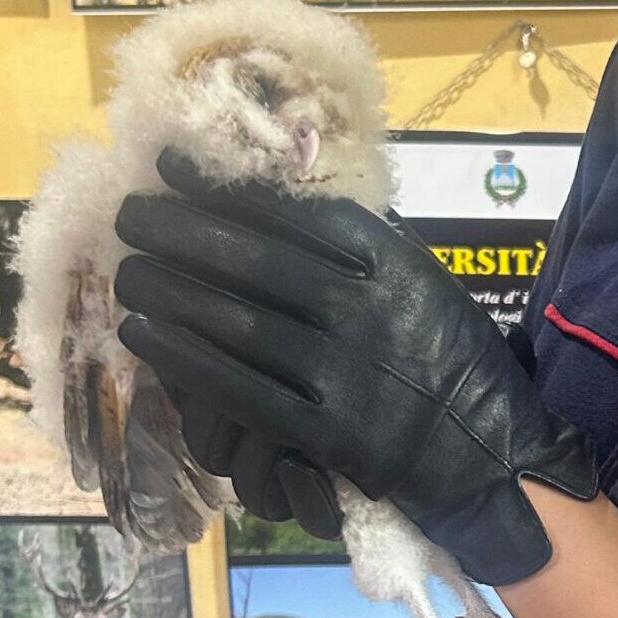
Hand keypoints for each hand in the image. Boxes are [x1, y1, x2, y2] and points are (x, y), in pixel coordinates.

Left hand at [113, 150, 597, 583]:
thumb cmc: (451, 360)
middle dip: (179, 233)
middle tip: (130, 216)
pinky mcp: (328, 431)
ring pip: (236, 322)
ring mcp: (346, 373)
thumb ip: (365, 249)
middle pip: (253, 260)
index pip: (295, 212)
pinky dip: (186, 358)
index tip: (174, 168)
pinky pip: (241, 389)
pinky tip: (146, 334)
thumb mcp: (424, 284)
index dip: (224, 187)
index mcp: (394, 265)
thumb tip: (284, 201)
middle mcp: (367, 310)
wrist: (489, 450)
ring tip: (128, 272)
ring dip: (170, 293)